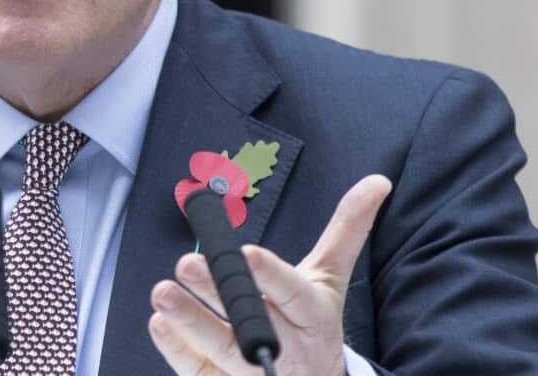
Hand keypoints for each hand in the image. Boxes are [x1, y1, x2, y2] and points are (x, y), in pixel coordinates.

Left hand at [148, 175, 391, 374]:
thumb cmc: (312, 324)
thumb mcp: (331, 277)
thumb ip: (347, 230)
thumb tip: (376, 181)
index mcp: (312, 314)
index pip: (292, 293)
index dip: (269, 275)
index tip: (247, 252)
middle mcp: (285, 347)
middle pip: (251, 322)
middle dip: (219, 294)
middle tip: (188, 263)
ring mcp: (253, 373)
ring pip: (221, 350)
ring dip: (189, 321)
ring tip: (162, 293)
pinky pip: (199, 372)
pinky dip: (178, 349)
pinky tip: (160, 323)